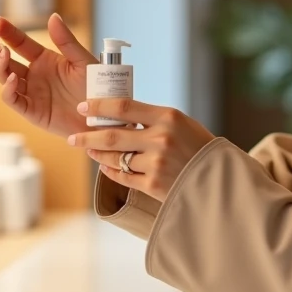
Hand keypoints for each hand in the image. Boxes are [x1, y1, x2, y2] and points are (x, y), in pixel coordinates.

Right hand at [0, 14, 95, 137]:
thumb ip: (66, 41)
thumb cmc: (96, 88)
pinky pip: (13, 99)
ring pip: (3, 77)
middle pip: (4, 59)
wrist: (104, 115)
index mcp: (44, 59)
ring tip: (4, 53)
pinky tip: (12, 78)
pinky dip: (8, 89)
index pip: (20, 43)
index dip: (8, 32)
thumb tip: (53, 16)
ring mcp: (31, 92)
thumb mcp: (83, 60)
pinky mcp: (31, 111)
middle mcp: (34, 75)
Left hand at [69, 99, 215, 201]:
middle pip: (112, 135)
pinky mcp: (154, 185)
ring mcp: (156, 164)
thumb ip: (150, 118)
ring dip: (98, 154)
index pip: (124, 107)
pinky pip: (123, 177)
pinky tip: (106, 165)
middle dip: (87, 136)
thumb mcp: (179, 122)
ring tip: (89, 150)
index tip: (83, 106)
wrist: (218, 176)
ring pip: (115, 158)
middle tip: (73, 136)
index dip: (99, 106)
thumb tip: (114, 115)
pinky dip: (111, 170)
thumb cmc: (196, 144)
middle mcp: (161, 139)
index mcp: (168, 117)